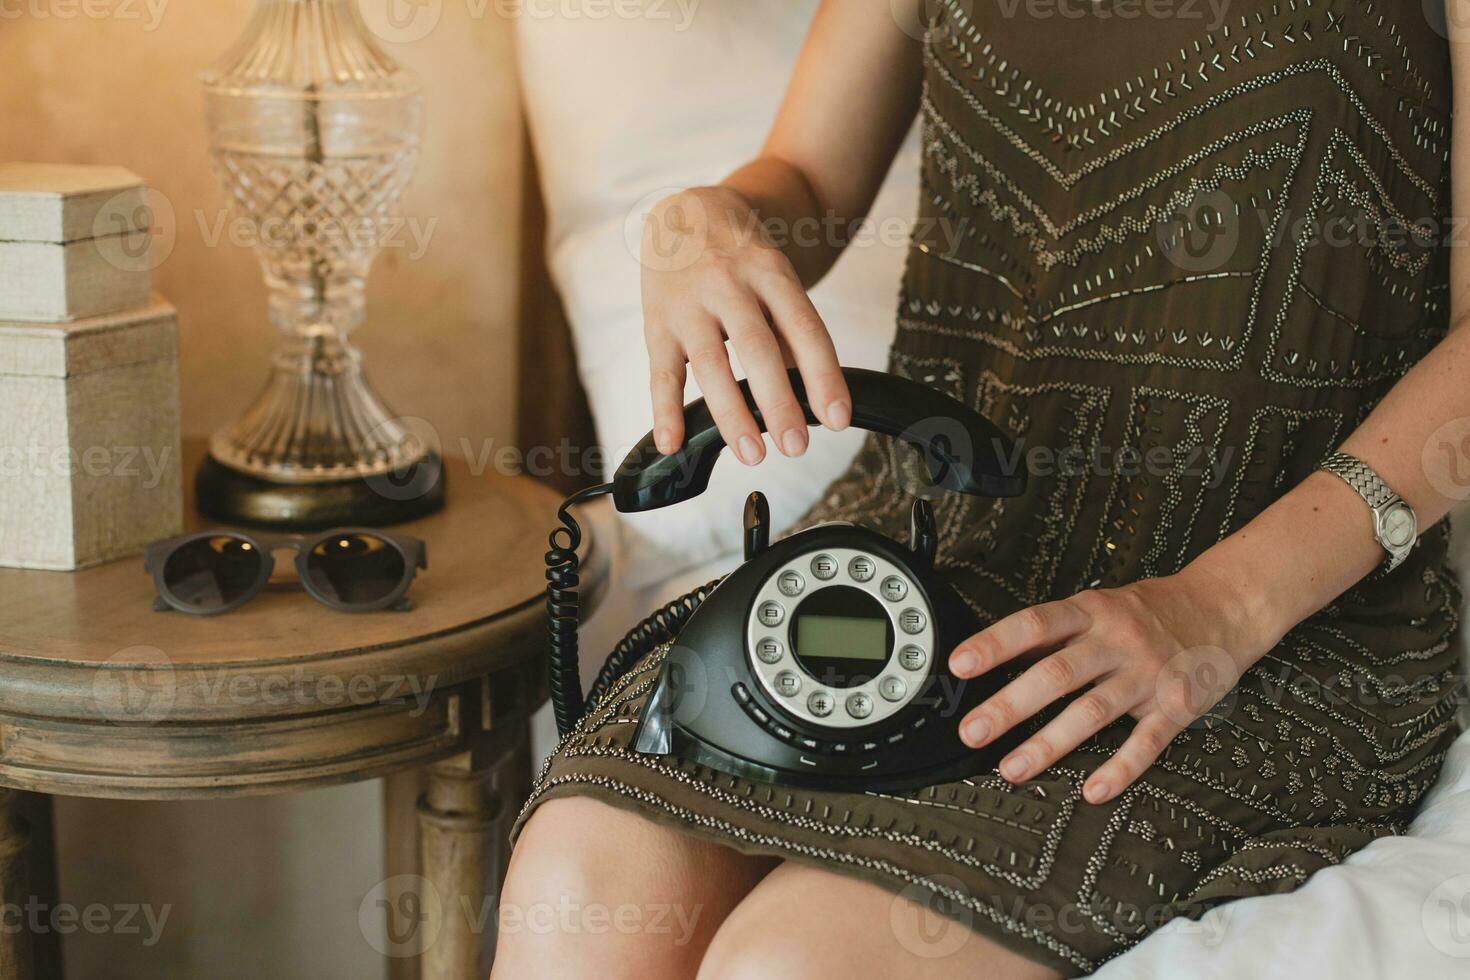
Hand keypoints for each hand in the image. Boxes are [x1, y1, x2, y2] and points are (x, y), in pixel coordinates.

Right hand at [640, 186, 850, 462]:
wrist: (685, 211)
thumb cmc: (740, 259)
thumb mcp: (773, 278)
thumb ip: (786, 332)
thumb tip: (807, 396)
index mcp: (770, 273)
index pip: (804, 328)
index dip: (824, 376)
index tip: (838, 419)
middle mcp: (729, 284)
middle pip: (757, 348)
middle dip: (778, 402)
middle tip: (796, 447)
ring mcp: (689, 304)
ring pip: (711, 363)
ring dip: (731, 414)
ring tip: (753, 455)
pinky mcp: (657, 322)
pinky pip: (661, 371)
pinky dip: (664, 410)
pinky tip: (672, 443)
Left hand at [948, 568, 1275, 803]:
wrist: (1222, 607)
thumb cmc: (1150, 610)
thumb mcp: (1098, 605)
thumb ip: (1053, 631)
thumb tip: (995, 652)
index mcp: (1092, 612)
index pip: (1035, 625)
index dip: (995, 643)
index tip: (959, 664)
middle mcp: (1117, 641)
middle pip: (1057, 673)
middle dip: (1010, 705)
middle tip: (972, 731)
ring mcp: (1147, 675)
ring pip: (1093, 712)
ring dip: (1049, 743)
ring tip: (1012, 768)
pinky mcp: (1176, 706)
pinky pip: (1146, 742)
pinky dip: (1120, 769)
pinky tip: (1094, 791)